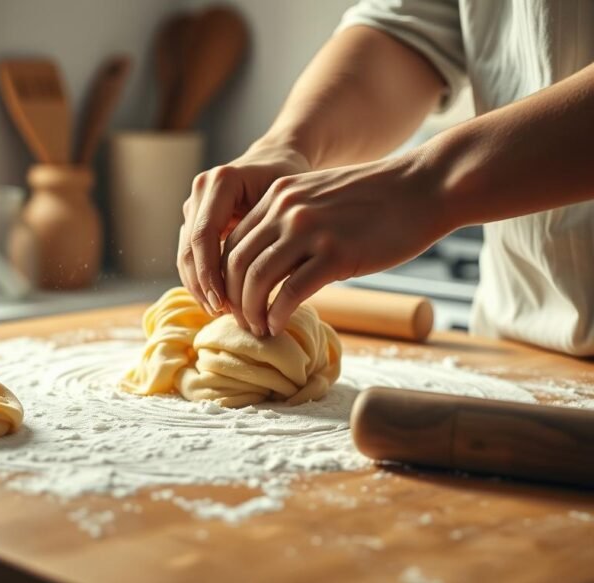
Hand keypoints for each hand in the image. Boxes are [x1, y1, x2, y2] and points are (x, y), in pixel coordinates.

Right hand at [177, 141, 311, 316]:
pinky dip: (201, 280)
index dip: (209, 274)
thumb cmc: (291, 179)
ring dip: (199, 286)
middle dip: (203, 285)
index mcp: (220, 182)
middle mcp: (200, 190)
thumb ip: (275, 232)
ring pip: (185, 255)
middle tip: (223, 314)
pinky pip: (191, 255)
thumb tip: (272, 277)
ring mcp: (194, 205)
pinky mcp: (194, 219)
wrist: (277, 159)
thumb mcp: (288, 202)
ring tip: (221, 312)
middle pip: (190, 248)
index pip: (203, 235)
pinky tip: (218, 301)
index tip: (224, 303)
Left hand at [221, 154, 449, 335]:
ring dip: (251, 311)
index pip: (232, 242)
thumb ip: (291, 221)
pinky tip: (278, 325)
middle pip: (236, 263)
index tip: (232, 300)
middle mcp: (286, 210)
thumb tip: (271, 262)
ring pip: (257, 279)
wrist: (427, 185)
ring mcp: (310, 231)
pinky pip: (290, 292)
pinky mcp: (336, 254)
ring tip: (258, 328)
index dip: (225, 278)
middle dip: (232, 299)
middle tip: (240, 321)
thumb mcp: (320, 197)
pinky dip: (277, 314)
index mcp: (278, 195)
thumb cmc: (379, 199)